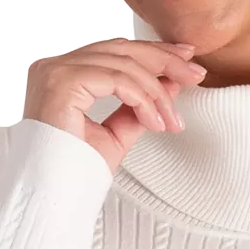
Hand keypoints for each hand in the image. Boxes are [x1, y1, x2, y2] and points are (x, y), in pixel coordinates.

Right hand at [23, 37, 206, 173]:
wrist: (52, 199)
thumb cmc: (75, 175)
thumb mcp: (115, 136)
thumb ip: (137, 108)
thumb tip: (170, 83)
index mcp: (64, 74)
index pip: (115, 52)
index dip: (153, 53)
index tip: (186, 60)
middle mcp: (54, 66)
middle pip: (121, 49)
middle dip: (164, 61)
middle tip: (196, 74)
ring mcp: (55, 71)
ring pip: (123, 64)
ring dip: (157, 93)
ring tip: (173, 121)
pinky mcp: (61, 82)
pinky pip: (116, 78)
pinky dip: (142, 98)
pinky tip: (155, 122)